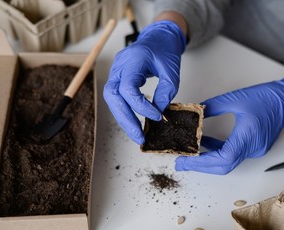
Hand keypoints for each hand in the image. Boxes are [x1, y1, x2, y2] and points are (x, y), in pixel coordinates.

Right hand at [103, 20, 186, 143]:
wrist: (158, 38)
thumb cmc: (165, 50)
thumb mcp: (172, 71)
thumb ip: (166, 92)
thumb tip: (158, 113)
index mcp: (133, 60)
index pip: (128, 88)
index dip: (141, 106)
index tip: (157, 116)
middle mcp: (119, 65)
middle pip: (113, 96)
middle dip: (126, 119)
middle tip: (140, 137)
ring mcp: (116, 71)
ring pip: (111, 100)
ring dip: (124, 119)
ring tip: (137, 135)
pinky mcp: (117, 78)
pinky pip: (116, 98)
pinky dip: (125, 112)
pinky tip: (135, 123)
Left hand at [175, 77, 283, 174]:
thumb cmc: (268, 98)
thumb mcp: (235, 98)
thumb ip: (212, 107)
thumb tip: (196, 113)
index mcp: (248, 136)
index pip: (222, 158)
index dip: (201, 162)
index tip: (185, 161)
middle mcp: (252, 148)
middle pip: (223, 166)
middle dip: (200, 166)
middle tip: (182, 163)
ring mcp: (254, 150)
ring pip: (227, 162)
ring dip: (208, 159)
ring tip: (190, 154)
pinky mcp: (253, 147)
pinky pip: (233, 154)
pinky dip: (218, 151)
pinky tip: (206, 143)